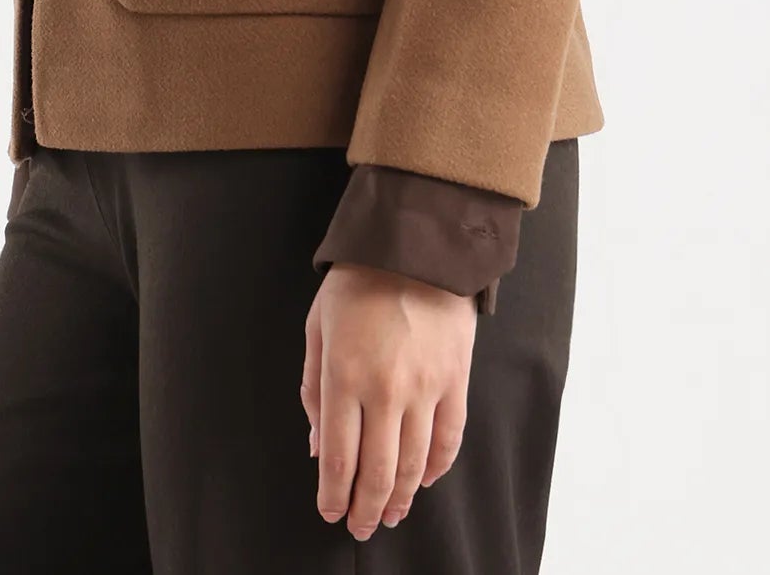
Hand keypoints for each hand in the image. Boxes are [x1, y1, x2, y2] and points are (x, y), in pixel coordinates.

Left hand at [301, 261, 475, 537]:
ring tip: (390, 514)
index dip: (334, 496)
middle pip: (377, 472)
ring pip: (414, 464)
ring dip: (400, 497)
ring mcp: (425, 388)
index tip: (331, 514)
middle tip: (361, 527)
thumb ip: (314, 390)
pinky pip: (449, 438)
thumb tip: (318, 447)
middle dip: (366, 509)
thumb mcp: (317, 327)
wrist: (415, 243)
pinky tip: (424, 480)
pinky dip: (437, 467)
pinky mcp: (456, 380)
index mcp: (344, 377)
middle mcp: (385, 391)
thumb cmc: (357, 281)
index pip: (339, 459)